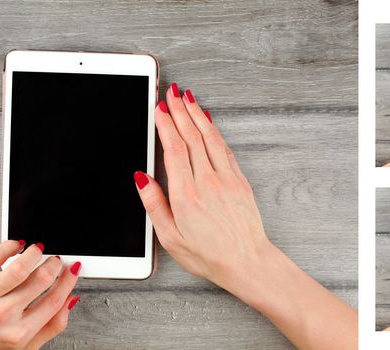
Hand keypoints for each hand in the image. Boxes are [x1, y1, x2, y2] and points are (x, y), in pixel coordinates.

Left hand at [0, 241, 81, 349]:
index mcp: (19, 333)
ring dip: (35, 253)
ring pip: (19, 267)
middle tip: (57, 259)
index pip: (55, 300)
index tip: (73, 270)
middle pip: (41, 280)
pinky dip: (9, 245)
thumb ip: (50, 327)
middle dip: (55, 264)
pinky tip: (16, 245)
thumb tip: (70, 301)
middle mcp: (3, 315)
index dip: (68, 281)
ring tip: (39, 250)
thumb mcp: (21, 347)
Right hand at [134, 83, 356, 348]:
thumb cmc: (209, 255)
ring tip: (189, 98)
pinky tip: (209, 123)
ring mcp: (227, 179)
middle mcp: (208, 182)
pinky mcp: (240, 181)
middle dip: (180, 111)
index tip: (160, 108)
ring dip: (198, 115)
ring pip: (210, 138)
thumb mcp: (170, 237)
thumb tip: (141, 178)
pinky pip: (225, 149)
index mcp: (186, 195)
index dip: (166, 124)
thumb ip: (154, 205)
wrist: (247, 262)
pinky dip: (215, 131)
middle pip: (192, 137)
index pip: (174, 149)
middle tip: (172, 93)